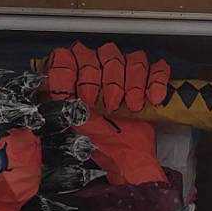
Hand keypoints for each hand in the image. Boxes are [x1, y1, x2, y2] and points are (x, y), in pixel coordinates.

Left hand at [44, 43, 169, 186]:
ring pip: (133, 59)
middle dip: (110, 80)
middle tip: (110, 105)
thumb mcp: (76, 122)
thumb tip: (54, 86)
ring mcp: (127, 73)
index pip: (71, 55)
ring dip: (133, 83)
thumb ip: (64, 101)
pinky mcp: (150, 81)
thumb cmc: (102, 141)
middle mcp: (100, 69)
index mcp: (77, 77)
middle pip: (107, 52)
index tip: (85, 96)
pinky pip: (157, 68)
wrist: (129, 157)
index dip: (79, 72)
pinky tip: (152, 99)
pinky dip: (155, 82)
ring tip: (131, 106)